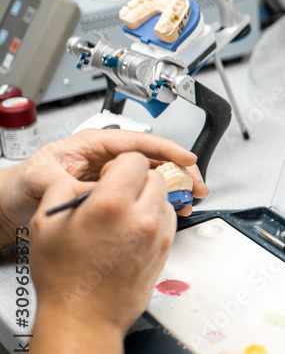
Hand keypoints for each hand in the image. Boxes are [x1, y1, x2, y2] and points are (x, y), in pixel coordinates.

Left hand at [0, 129, 207, 244]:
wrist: (11, 205)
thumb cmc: (22, 184)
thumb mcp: (44, 179)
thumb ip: (74, 184)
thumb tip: (100, 192)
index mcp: (93, 145)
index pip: (138, 142)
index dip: (166, 150)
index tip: (187, 160)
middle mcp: (107, 159)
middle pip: (153, 159)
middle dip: (179, 171)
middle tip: (196, 185)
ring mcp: (111, 177)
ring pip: (152, 178)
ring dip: (173, 188)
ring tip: (188, 201)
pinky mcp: (112, 196)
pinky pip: (142, 195)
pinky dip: (159, 202)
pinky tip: (170, 210)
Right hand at [29, 153, 176, 334]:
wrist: (84, 317)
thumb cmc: (64, 278)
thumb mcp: (46, 223)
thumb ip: (65, 189)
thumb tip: (82, 180)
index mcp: (111, 205)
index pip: (135, 160)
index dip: (119, 165)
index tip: (110, 176)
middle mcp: (142, 218)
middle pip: (155, 177)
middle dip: (137, 180)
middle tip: (118, 194)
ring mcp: (158, 236)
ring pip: (165, 198)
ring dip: (148, 199)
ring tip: (124, 215)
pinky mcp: (166, 251)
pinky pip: (168, 221)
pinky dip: (155, 219)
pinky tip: (132, 231)